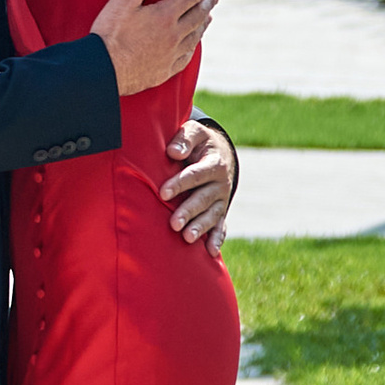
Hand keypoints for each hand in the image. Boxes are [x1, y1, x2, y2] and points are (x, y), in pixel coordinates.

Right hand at [89, 0, 217, 95]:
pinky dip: (192, 47)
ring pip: (194, 36)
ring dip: (203, 24)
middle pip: (197, 15)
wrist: (103, 69)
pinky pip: (185, 57)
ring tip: (208, 16)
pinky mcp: (164, 70)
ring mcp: (171, 54)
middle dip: (207, 2)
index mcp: (166, 15)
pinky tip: (192, 45)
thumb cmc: (110, 32)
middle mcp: (174, 35)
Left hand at [161, 117, 234, 246]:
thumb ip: (184, 139)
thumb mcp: (194, 133)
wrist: (220, 153)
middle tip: (173, 224)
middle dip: (189, 211)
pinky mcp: (221, 211)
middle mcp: (221, 183)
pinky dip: (217, 239)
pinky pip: (221, 226)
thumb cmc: (198, 143)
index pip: (196, 174)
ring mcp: (222, 199)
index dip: (180, 183)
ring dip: (201, 227)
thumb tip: (173, 152)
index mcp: (214, 163)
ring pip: (212, 215)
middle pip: (204, 199)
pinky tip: (210, 252)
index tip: (163, 192)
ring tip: (187, 238)